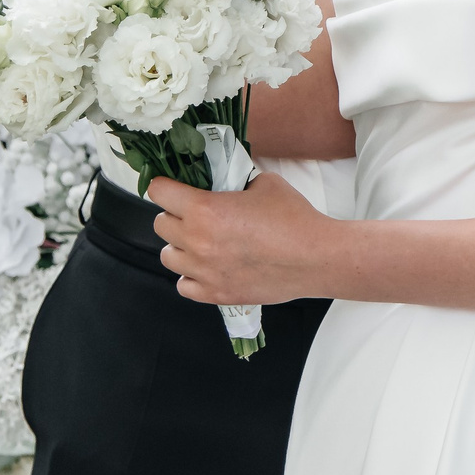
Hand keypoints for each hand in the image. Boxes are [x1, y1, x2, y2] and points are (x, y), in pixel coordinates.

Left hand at [148, 173, 333, 305]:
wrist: (314, 258)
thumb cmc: (293, 217)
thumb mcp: (263, 182)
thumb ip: (234, 180)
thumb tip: (223, 180)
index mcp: (205, 210)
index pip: (159, 192)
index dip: (164, 185)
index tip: (171, 186)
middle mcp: (197, 241)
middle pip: (160, 224)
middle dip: (174, 214)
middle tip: (193, 212)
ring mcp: (204, 271)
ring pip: (168, 256)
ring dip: (180, 245)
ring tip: (200, 240)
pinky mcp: (215, 294)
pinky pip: (183, 285)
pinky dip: (191, 274)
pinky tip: (207, 265)